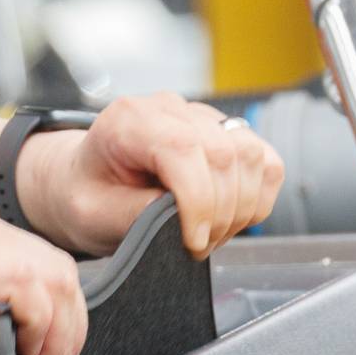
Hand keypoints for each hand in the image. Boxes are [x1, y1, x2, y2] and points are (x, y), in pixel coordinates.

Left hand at [19, 93, 282, 257]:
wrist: (89, 182)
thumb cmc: (88, 195)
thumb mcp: (92, 214)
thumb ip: (134, 213)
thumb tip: (180, 217)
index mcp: (128, 120)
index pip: (182, 147)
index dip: (198, 199)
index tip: (192, 240)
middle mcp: (169, 109)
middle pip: (224, 153)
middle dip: (220, 213)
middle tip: (197, 245)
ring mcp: (203, 116)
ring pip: (251, 156)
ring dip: (241, 208)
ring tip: (210, 233)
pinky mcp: (230, 134)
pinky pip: (267, 163)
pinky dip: (258, 198)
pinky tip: (229, 216)